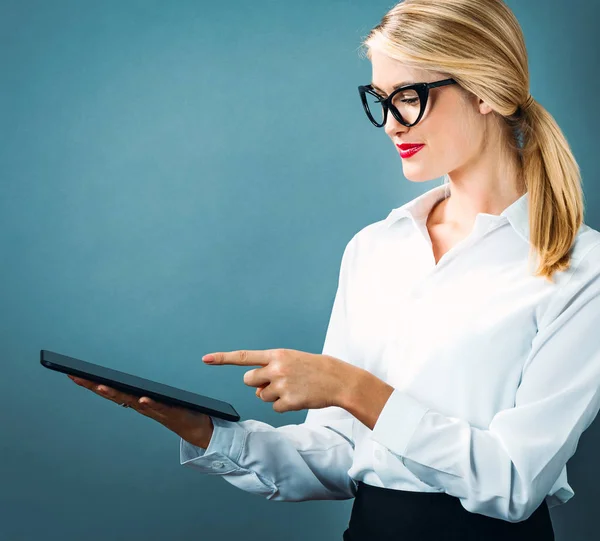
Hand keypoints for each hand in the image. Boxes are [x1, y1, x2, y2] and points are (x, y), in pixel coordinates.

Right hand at [67, 375, 214, 447]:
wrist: (196, 427)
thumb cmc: (176, 409)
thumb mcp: (155, 397)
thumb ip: (143, 389)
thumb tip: (129, 375)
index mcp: (136, 400)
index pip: (111, 389)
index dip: (91, 383)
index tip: (73, 374)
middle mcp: (141, 405)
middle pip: (115, 394)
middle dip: (94, 385)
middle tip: (77, 376)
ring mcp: (154, 409)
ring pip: (132, 401)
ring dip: (116, 394)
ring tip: (101, 385)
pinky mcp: (171, 411)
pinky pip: (158, 407)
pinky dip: (150, 403)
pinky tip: (142, 398)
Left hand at [202, 348, 353, 412]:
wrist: (338, 380)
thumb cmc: (314, 368)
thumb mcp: (292, 359)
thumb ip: (271, 368)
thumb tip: (256, 388)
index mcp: (277, 355)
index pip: (244, 356)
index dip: (223, 358)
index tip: (206, 359)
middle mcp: (276, 369)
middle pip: (248, 381)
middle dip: (257, 384)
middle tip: (275, 382)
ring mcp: (281, 386)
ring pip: (261, 396)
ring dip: (273, 396)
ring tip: (293, 388)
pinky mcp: (288, 402)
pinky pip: (275, 408)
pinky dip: (284, 406)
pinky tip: (298, 397)